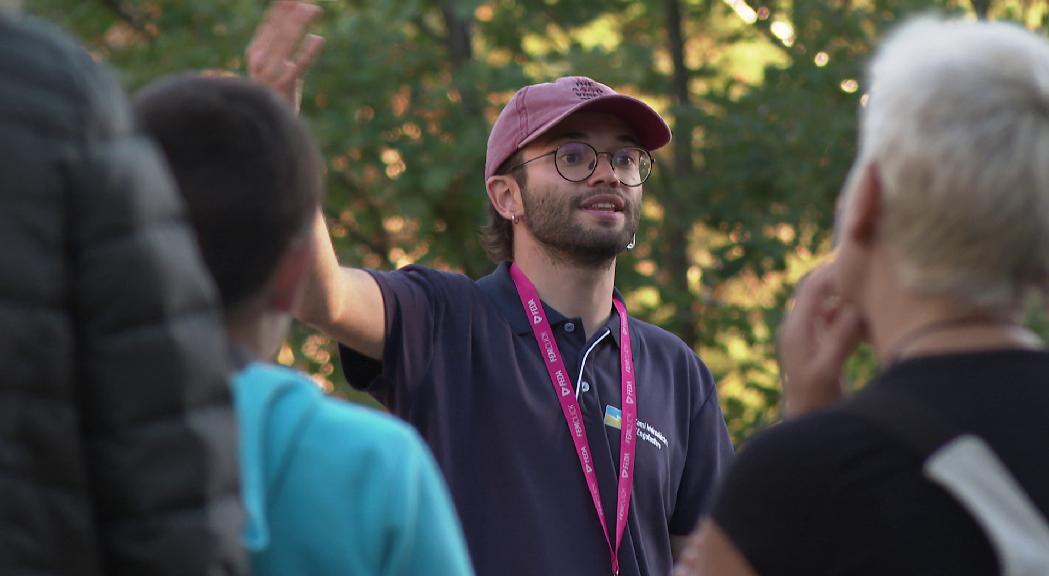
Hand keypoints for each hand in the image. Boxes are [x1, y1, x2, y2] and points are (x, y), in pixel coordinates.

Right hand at [246, 1, 324, 111]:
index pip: (269, 25)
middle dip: (295, 13)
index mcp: (256, 53)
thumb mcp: (273, 68)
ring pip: (287, 42)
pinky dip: (308, 51)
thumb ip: (284, 48)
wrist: (267, 123)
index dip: (281, 9)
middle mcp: (261, 60)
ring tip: (314, 10)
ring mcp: (272, 72)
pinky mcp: (286, 84)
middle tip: (312, 4)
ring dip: (301, 23)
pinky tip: (318, 39)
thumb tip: (310, 30)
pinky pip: (299, 65)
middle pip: (279, 29)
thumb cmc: (275, 93)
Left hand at [777, 261, 864, 417]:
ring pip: (833, 305)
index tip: (861, 259)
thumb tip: (857, 308)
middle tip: (874, 267)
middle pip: (822, 291)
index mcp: (797, 329)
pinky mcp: (822, 346)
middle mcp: (801, 327)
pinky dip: (854, 316)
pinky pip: (838, 321)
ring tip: (878, 287)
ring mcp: (811, 336)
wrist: (806, 425)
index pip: (813, 287)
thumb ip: (840, 339)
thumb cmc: (814, 402)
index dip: (834, 270)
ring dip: (852, 298)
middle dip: (845, 279)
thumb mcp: (828, 370)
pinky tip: (875, 317)